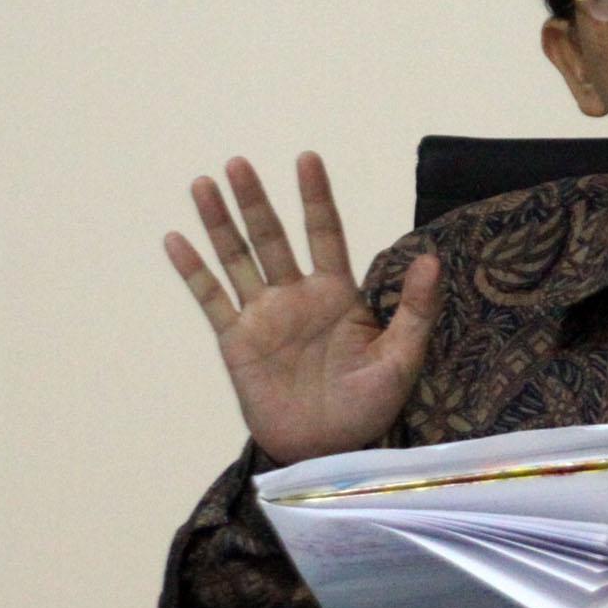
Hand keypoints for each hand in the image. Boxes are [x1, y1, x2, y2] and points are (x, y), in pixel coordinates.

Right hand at [165, 153, 440, 466]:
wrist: (329, 448)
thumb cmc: (369, 405)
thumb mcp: (403, 356)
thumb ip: (415, 308)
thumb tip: (432, 258)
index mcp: (337, 294)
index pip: (325, 233)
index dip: (316, 198)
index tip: (307, 159)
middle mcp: (297, 296)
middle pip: (272, 238)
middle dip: (256, 201)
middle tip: (239, 163)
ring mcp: (263, 316)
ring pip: (237, 259)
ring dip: (220, 223)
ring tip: (204, 184)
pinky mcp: (236, 341)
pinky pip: (211, 299)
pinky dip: (193, 270)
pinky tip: (175, 239)